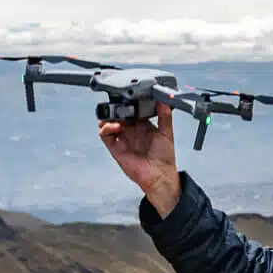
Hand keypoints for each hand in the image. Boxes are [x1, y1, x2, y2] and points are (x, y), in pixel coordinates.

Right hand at [99, 102, 180, 216]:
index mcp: (142, 126)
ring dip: (109, 117)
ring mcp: (122, 139)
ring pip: (108, 123)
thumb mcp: (167, 132)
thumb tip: (163, 100)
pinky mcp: (115, 148)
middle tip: (122, 105)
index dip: (130, 103)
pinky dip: (106, 128)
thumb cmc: (164, 157)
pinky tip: (115, 126)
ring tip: (117, 115)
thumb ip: (165, 116)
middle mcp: (131, 131)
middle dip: (117, 108)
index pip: (132, 110)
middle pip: (118, 115)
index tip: (131, 97)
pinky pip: (105, 135)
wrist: (160, 175)